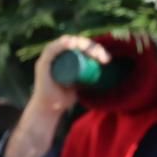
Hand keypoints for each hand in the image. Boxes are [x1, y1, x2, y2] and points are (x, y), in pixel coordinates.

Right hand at [5, 36, 111, 156]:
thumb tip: (111, 89)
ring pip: (69, 44)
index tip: (108, 59)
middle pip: (78, 45)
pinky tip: (79, 45)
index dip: (96, 49)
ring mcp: (50, 59)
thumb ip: (88, 86)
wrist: (46, 112)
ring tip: (98, 55)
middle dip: (93, 47)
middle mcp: (58, 58)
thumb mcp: (79, 91)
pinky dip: (67, 44)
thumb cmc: (61, 102)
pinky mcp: (45, 63)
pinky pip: (56, 48)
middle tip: (106, 58)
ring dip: (85, 45)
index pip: (83, 49)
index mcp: (67, 62)